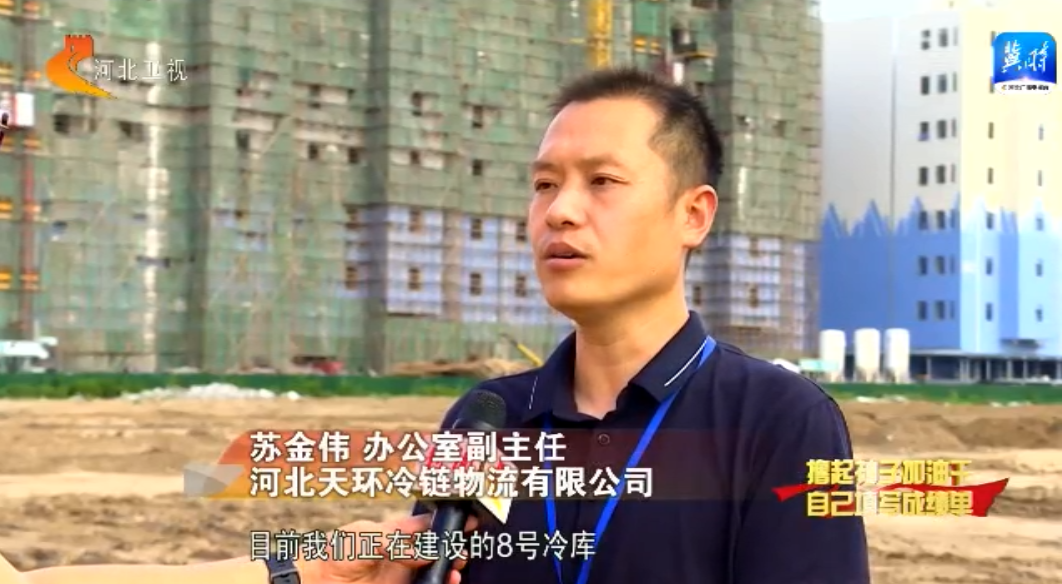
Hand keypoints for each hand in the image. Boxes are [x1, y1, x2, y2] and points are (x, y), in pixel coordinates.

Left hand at [301, 514, 476, 583]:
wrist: (315, 583)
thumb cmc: (336, 553)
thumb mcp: (365, 536)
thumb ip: (396, 540)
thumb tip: (423, 549)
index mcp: (394, 532)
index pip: (426, 524)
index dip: (446, 521)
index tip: (467, 520)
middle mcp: (402, 554)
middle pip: (436, 549)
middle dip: (452, 548)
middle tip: (462, 550)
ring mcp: (401, 575)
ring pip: (435, 570)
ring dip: (449, 568)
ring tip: (457, 568)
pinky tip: (448, 582)